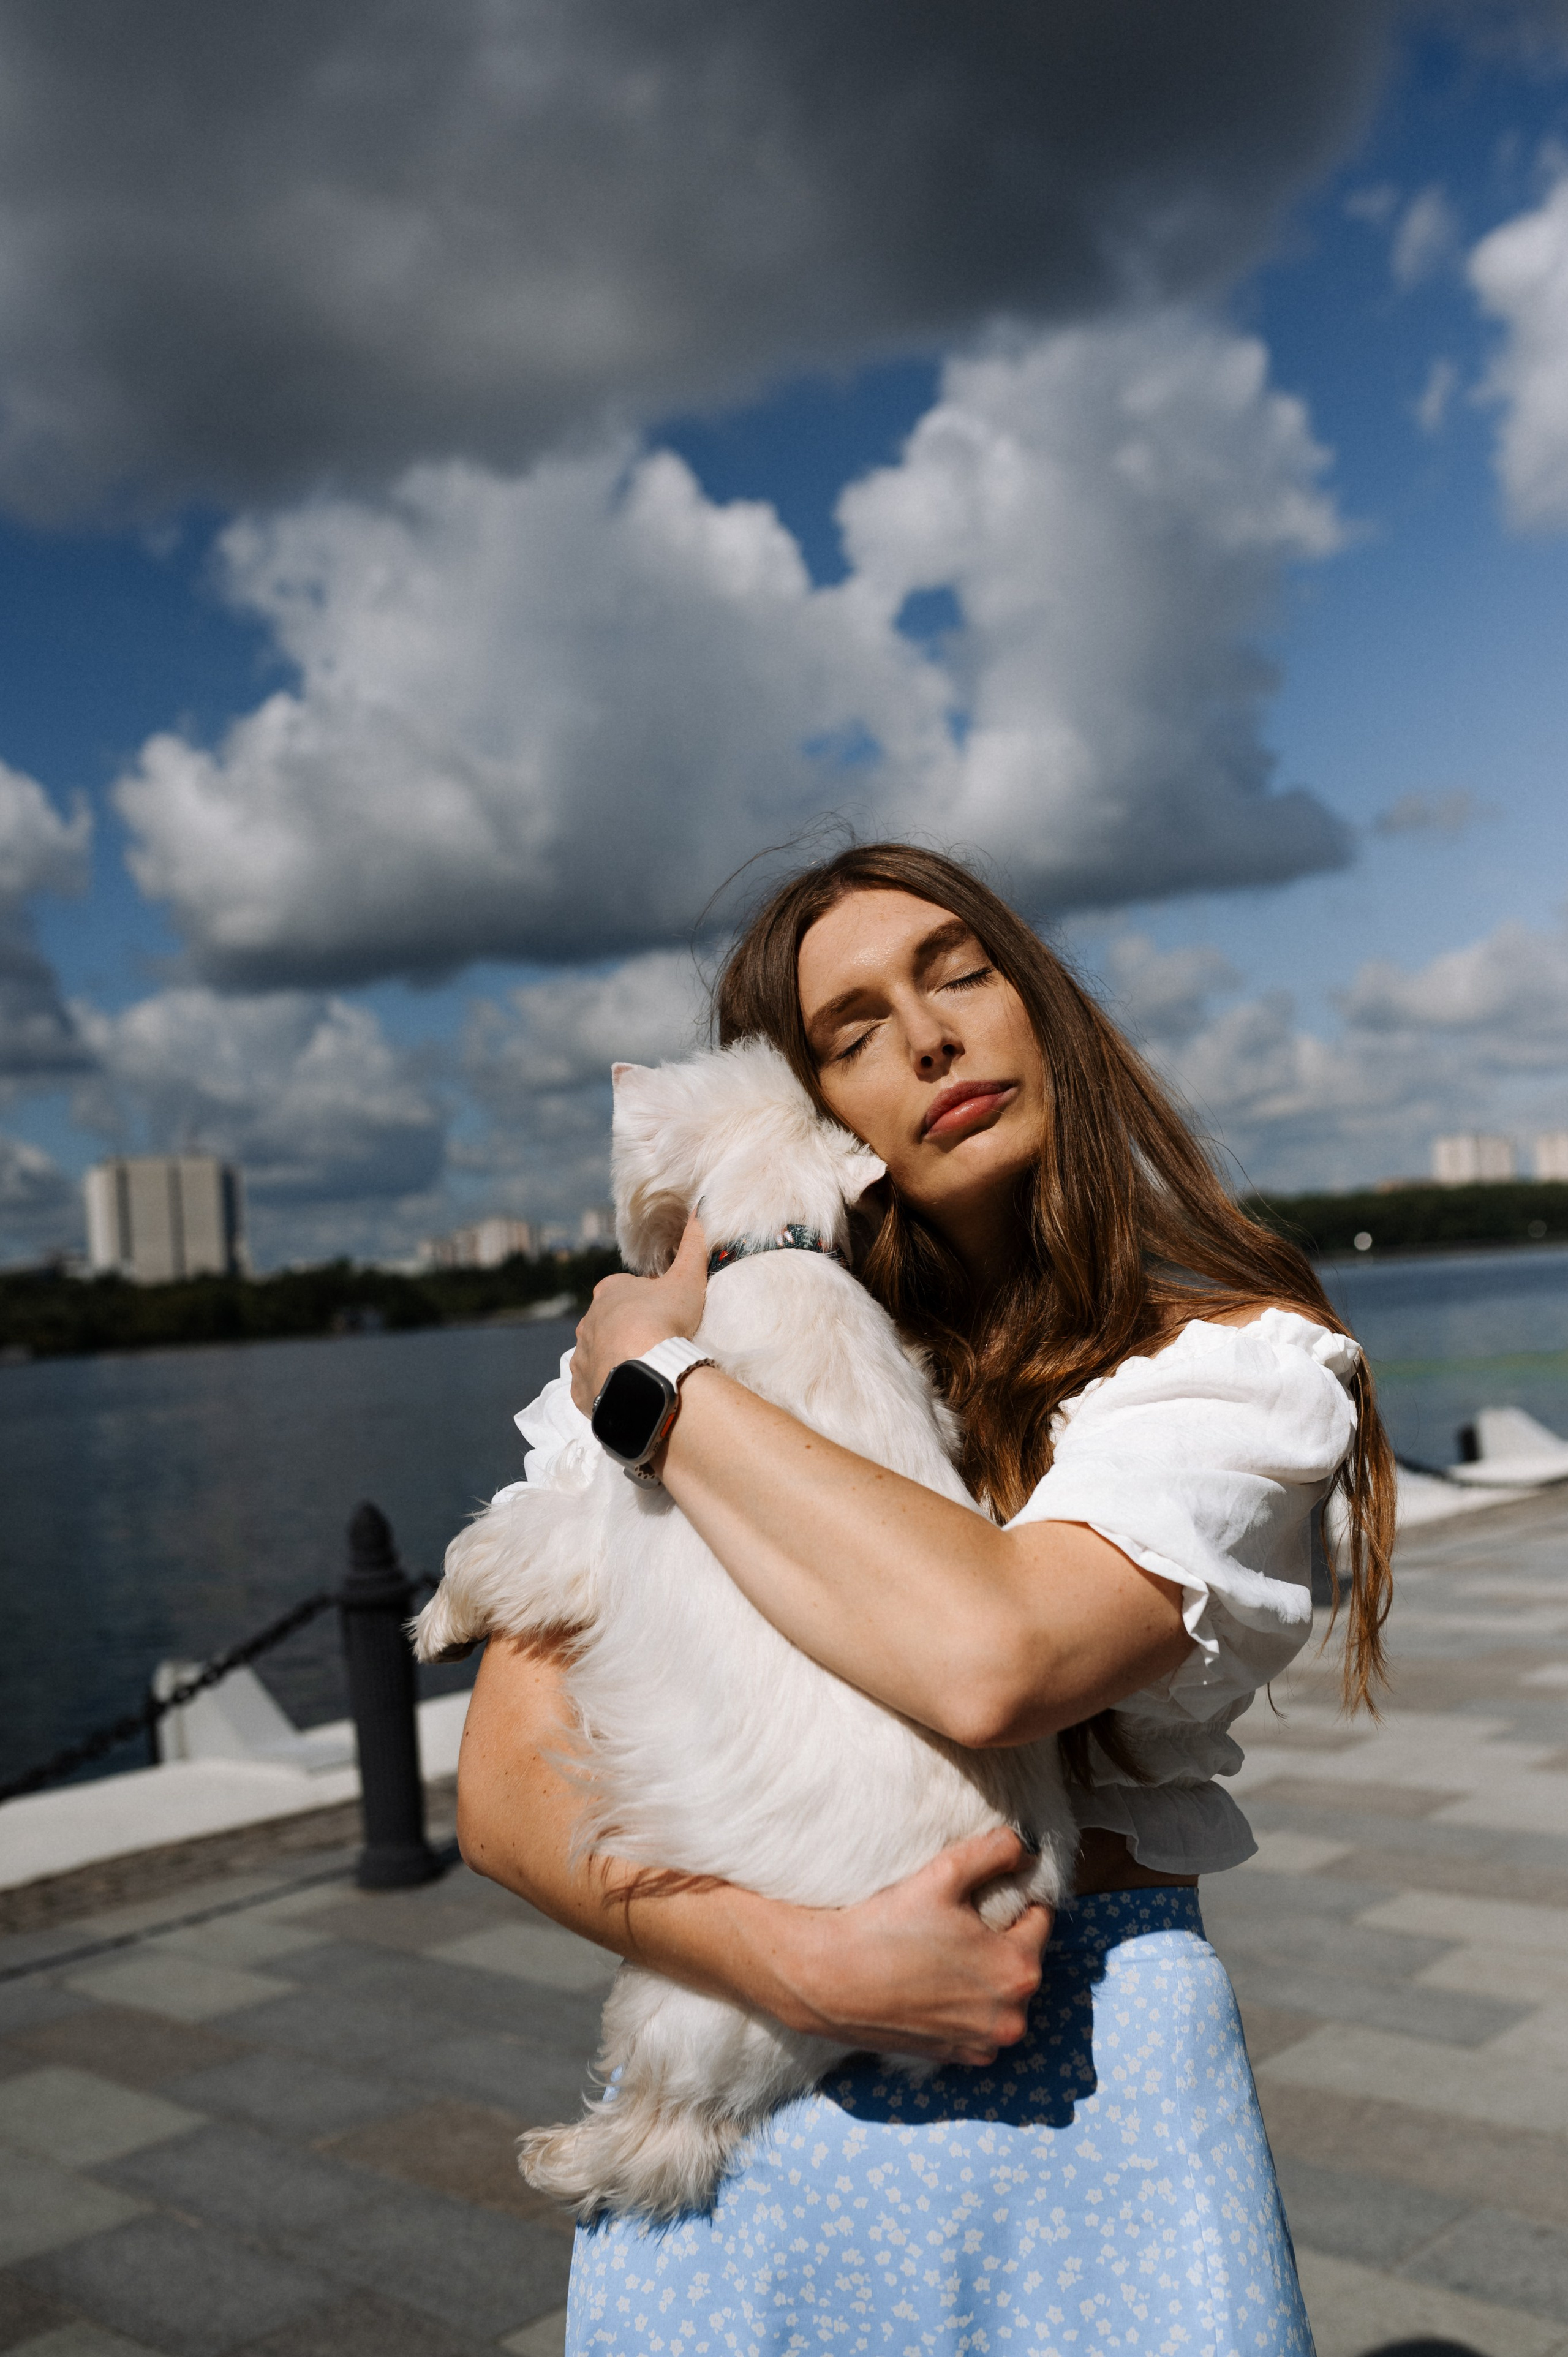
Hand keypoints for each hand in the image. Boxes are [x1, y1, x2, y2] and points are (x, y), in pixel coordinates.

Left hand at [569, 1215, 708, 1413]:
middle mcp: (588, 1322)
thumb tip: (702, 1208)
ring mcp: (582, 1356)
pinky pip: (593, 1387)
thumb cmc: (665, 1321)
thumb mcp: (687, 1279)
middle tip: (658, 1345)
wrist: (646, 1373)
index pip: (625, 1290)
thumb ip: (693, 1245)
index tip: (665, 1314)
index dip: (647, 1301)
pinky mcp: (581, 1388)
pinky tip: (629, 1392)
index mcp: (609, 1292)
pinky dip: (608, 1388)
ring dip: (617, 1360)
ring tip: (645, 1371)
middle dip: (628, 1331)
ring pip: (598, 1355)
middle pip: (609, 1323)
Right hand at [780, 1827, 1051, 2066]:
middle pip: (1022, 1958)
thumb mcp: (945, 1873)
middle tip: (956, 1920)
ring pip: (1001, 1992)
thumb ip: (994, 1852)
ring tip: (942, 1952)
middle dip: (1000, 1937)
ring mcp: (984, 2044)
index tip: (983, 1892)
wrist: (829, 1980)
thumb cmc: (887, 1926)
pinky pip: (979, 2022)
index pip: (1040, 1917)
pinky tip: (932, 1983)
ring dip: (985, 1973)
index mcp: (1018, 1969)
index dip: (1014, 1897)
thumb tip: (1023, 1848)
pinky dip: (966, 2004)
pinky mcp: (957, 2058)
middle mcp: (1012, 2016)